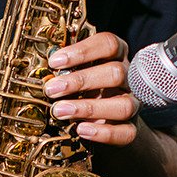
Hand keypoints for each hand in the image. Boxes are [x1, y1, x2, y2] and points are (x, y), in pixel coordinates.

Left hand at [44, 31, 140, 145]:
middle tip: (52, 89)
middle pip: (116, 73)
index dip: (83, 51)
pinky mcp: (131, 128)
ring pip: (123, 105)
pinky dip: (103, 133)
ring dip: (88, 108)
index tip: (55, 62)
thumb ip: (67, 68)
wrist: (106, 119)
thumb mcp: (78, 72)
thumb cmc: (87, 88)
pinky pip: (126, 132)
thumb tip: (43, 70)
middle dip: (80, 81)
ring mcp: (133, 103)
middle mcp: (129, 78)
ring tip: (60, 111)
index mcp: (117, 56)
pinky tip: (81, 129)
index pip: (109, 44)